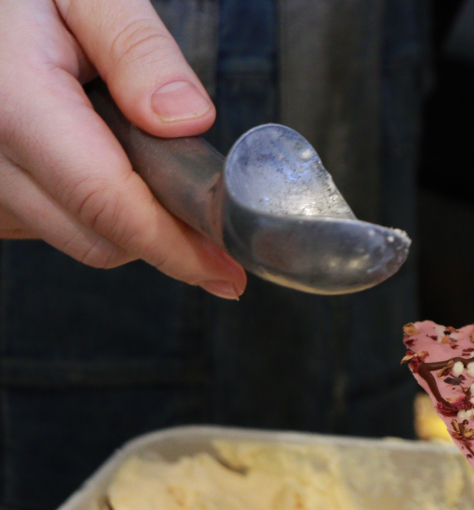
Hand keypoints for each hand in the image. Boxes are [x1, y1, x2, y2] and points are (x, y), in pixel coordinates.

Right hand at [0, 0, 245, 298]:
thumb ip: (139, 50)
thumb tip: (185, 119)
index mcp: (15, 105)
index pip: (107, 204)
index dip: (175, 245)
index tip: (224, 266)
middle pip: (99, 238)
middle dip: (165, 237)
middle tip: (211, 214)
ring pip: (78, 238)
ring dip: (129, 219)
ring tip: (144, 156)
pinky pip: (50, 225)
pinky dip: (91, 209)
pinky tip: (103, 160)